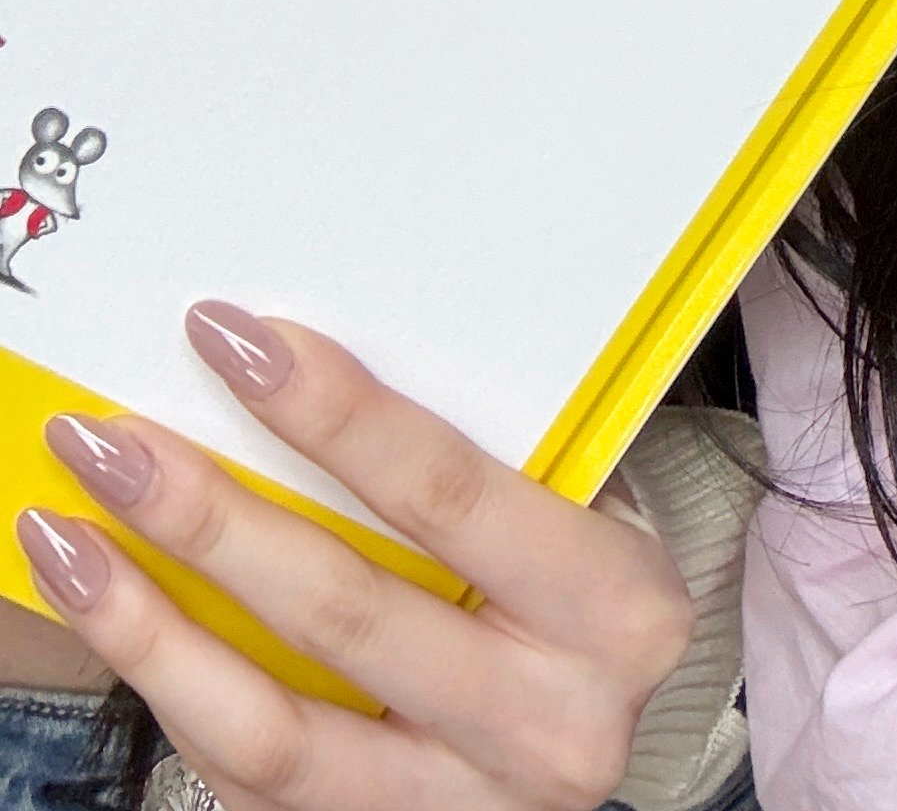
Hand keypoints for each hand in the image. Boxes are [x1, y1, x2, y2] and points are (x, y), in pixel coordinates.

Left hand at [12, 302, 692, 810]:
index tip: (233, 341)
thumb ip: (485, 451)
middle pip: (343, 611)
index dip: (335, 414)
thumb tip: (296, 362)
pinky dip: (175, 695)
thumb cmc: (586, 575)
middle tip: (109, 440)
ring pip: (272, 730)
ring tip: (69, 539)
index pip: (449, 493)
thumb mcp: (585, 499)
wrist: (608, 711)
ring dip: (150, 627)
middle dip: (209, 516)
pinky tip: (121, 622)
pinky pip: (253, 784)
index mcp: (619, 606)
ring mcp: (464, 805)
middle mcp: (552, 722)